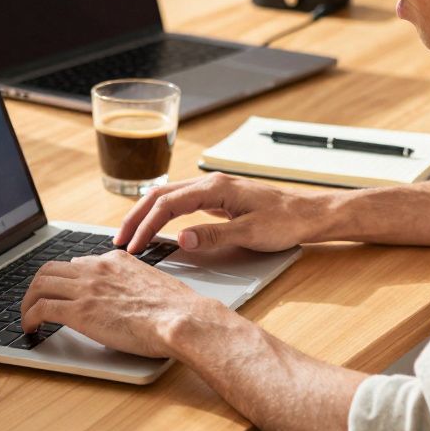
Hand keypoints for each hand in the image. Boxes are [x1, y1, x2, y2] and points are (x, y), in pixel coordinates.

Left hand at [20, 250, 226, 358]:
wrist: (180, 318)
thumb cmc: (175, 308)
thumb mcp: (151, 282)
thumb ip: (130, 282)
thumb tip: (123, 295)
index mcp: (115, 260)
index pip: (78, 262)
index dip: (64, 278)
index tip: (60, 290)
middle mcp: (96, 268)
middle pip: (51, 269)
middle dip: (37, 286)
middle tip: (34, 302)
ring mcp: (85, 288)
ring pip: (39, 285)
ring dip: (27, 301)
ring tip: (26, 317)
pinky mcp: (79, 310)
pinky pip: (41, 308)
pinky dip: (28, 318)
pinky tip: (30, 328)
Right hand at [115, 172, 325, 253]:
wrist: (310, 214)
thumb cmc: (286, 221)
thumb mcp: (250, 233)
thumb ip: (213, 236)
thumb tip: (181, 238)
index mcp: (215, 189)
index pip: (168, 204)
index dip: (147, 225)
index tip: (134, 246)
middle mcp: (211, 185)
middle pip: (161, 195)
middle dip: (137, 217)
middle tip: (119, 240)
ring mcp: (214, 191)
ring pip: (169, 197)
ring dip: (147, 214)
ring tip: (131, 234)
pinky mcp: (218, 200)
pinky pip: (181, 203)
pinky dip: (163, 214)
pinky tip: (157, 227)